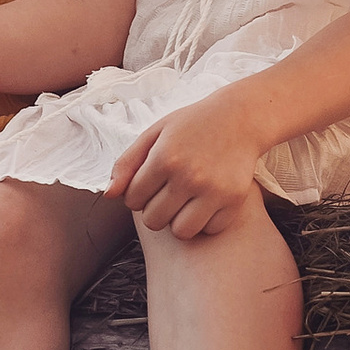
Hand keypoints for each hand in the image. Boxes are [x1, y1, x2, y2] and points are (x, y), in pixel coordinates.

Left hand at [110, 97, 263, 240]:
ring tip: (184, 202)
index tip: (150, 183)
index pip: (133, 200)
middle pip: (154, 221)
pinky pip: (209, 229)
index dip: (137, 194)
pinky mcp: (234, 199)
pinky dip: (206, 221)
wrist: (240, 117)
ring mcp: (213, 190)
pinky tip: (206, 202)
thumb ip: (127, 162)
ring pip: (181, 232)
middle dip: (155, 210)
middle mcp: (188, 176)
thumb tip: (109, 195)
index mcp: (164, 158)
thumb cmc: (192, 124)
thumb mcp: (155, 133)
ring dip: (179, 221)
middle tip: (167, 193)